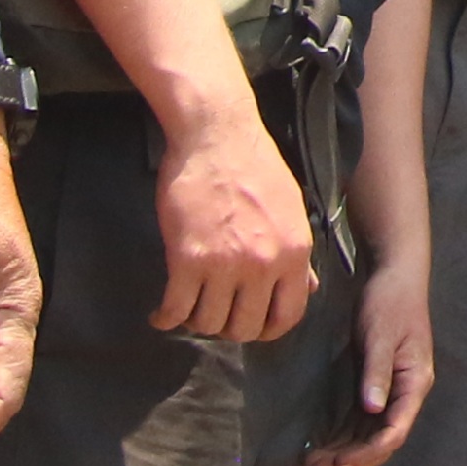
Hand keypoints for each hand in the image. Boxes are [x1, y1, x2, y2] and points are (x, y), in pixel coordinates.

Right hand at [150, 105, 315, 342]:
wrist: (217, 135)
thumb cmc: (254, 167)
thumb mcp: (290, 210)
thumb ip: (295, 254)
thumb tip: (307, 288)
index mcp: (294, 252)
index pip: (287, 316)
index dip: (266, 330)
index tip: (250, 327)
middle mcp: (264, 264)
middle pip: (244, 328)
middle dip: (227, 328)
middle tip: (214, 314)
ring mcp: (226, 263)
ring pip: (208, 323)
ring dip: (195, 321)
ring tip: (188, 309)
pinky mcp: (187, 257)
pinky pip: (176, 308)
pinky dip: (165, 318)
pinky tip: (160, 314)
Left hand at [307, 250, 435, 465]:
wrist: (394, 276)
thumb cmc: (390, 302)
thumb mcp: (380, 335)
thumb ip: (377, 372)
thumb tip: (373, 409)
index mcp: (414, 383)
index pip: (395, 431)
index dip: (367, 452)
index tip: (337, 461)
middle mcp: (404, 394)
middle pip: (381, 441)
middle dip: (351, 460)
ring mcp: (389, 392)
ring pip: (368, 436)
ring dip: (343, 454)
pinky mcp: (374, 386)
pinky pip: (359, 423)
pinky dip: (341, 439)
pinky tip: (319, 447)